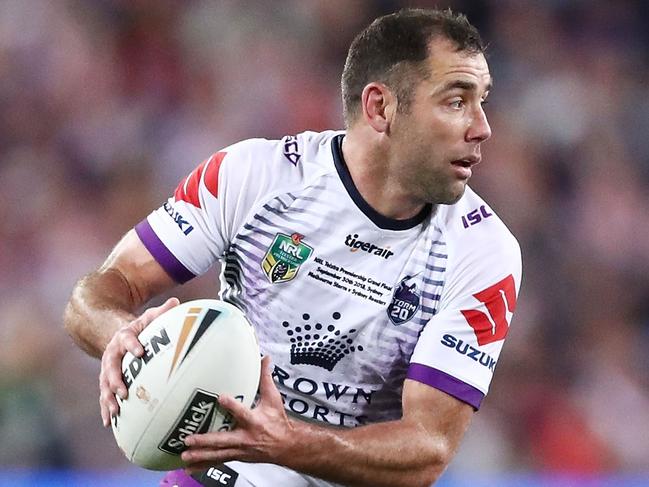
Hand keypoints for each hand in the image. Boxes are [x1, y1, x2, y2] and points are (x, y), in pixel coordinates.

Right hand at [99, 297, 179, 426]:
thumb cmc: (140, 327)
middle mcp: (112, 353)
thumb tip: (176, 302)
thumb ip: (162, 312)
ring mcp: (107, 369)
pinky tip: (108, 423)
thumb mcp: (150, 317)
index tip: (140, 351)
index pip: (127, 339)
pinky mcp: (107, 381)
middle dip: (115, 379)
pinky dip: (105, 408)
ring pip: (104, 384)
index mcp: (124, 337)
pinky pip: (105, 396)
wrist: (116, 333)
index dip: (132, 345)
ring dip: (109, 398)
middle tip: (123, 391)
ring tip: (115, 412)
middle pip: (110, 366)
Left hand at [181, 356, 294, 470]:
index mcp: (255, 421)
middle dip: (205, 440)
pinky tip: (189, 468)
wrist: (285, 446)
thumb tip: (265, 359)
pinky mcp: (236, 456)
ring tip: (184, 455)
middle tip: (188, 439)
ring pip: (218, 454)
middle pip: (223, 439)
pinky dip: (203, 465)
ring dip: (200, 455)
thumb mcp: (273, 399)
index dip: (232, 405)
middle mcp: (245, 437)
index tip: (221, 397)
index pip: (242, 413)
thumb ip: (266, 379)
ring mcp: (239, 449)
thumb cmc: (277, 421)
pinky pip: (218, 461)